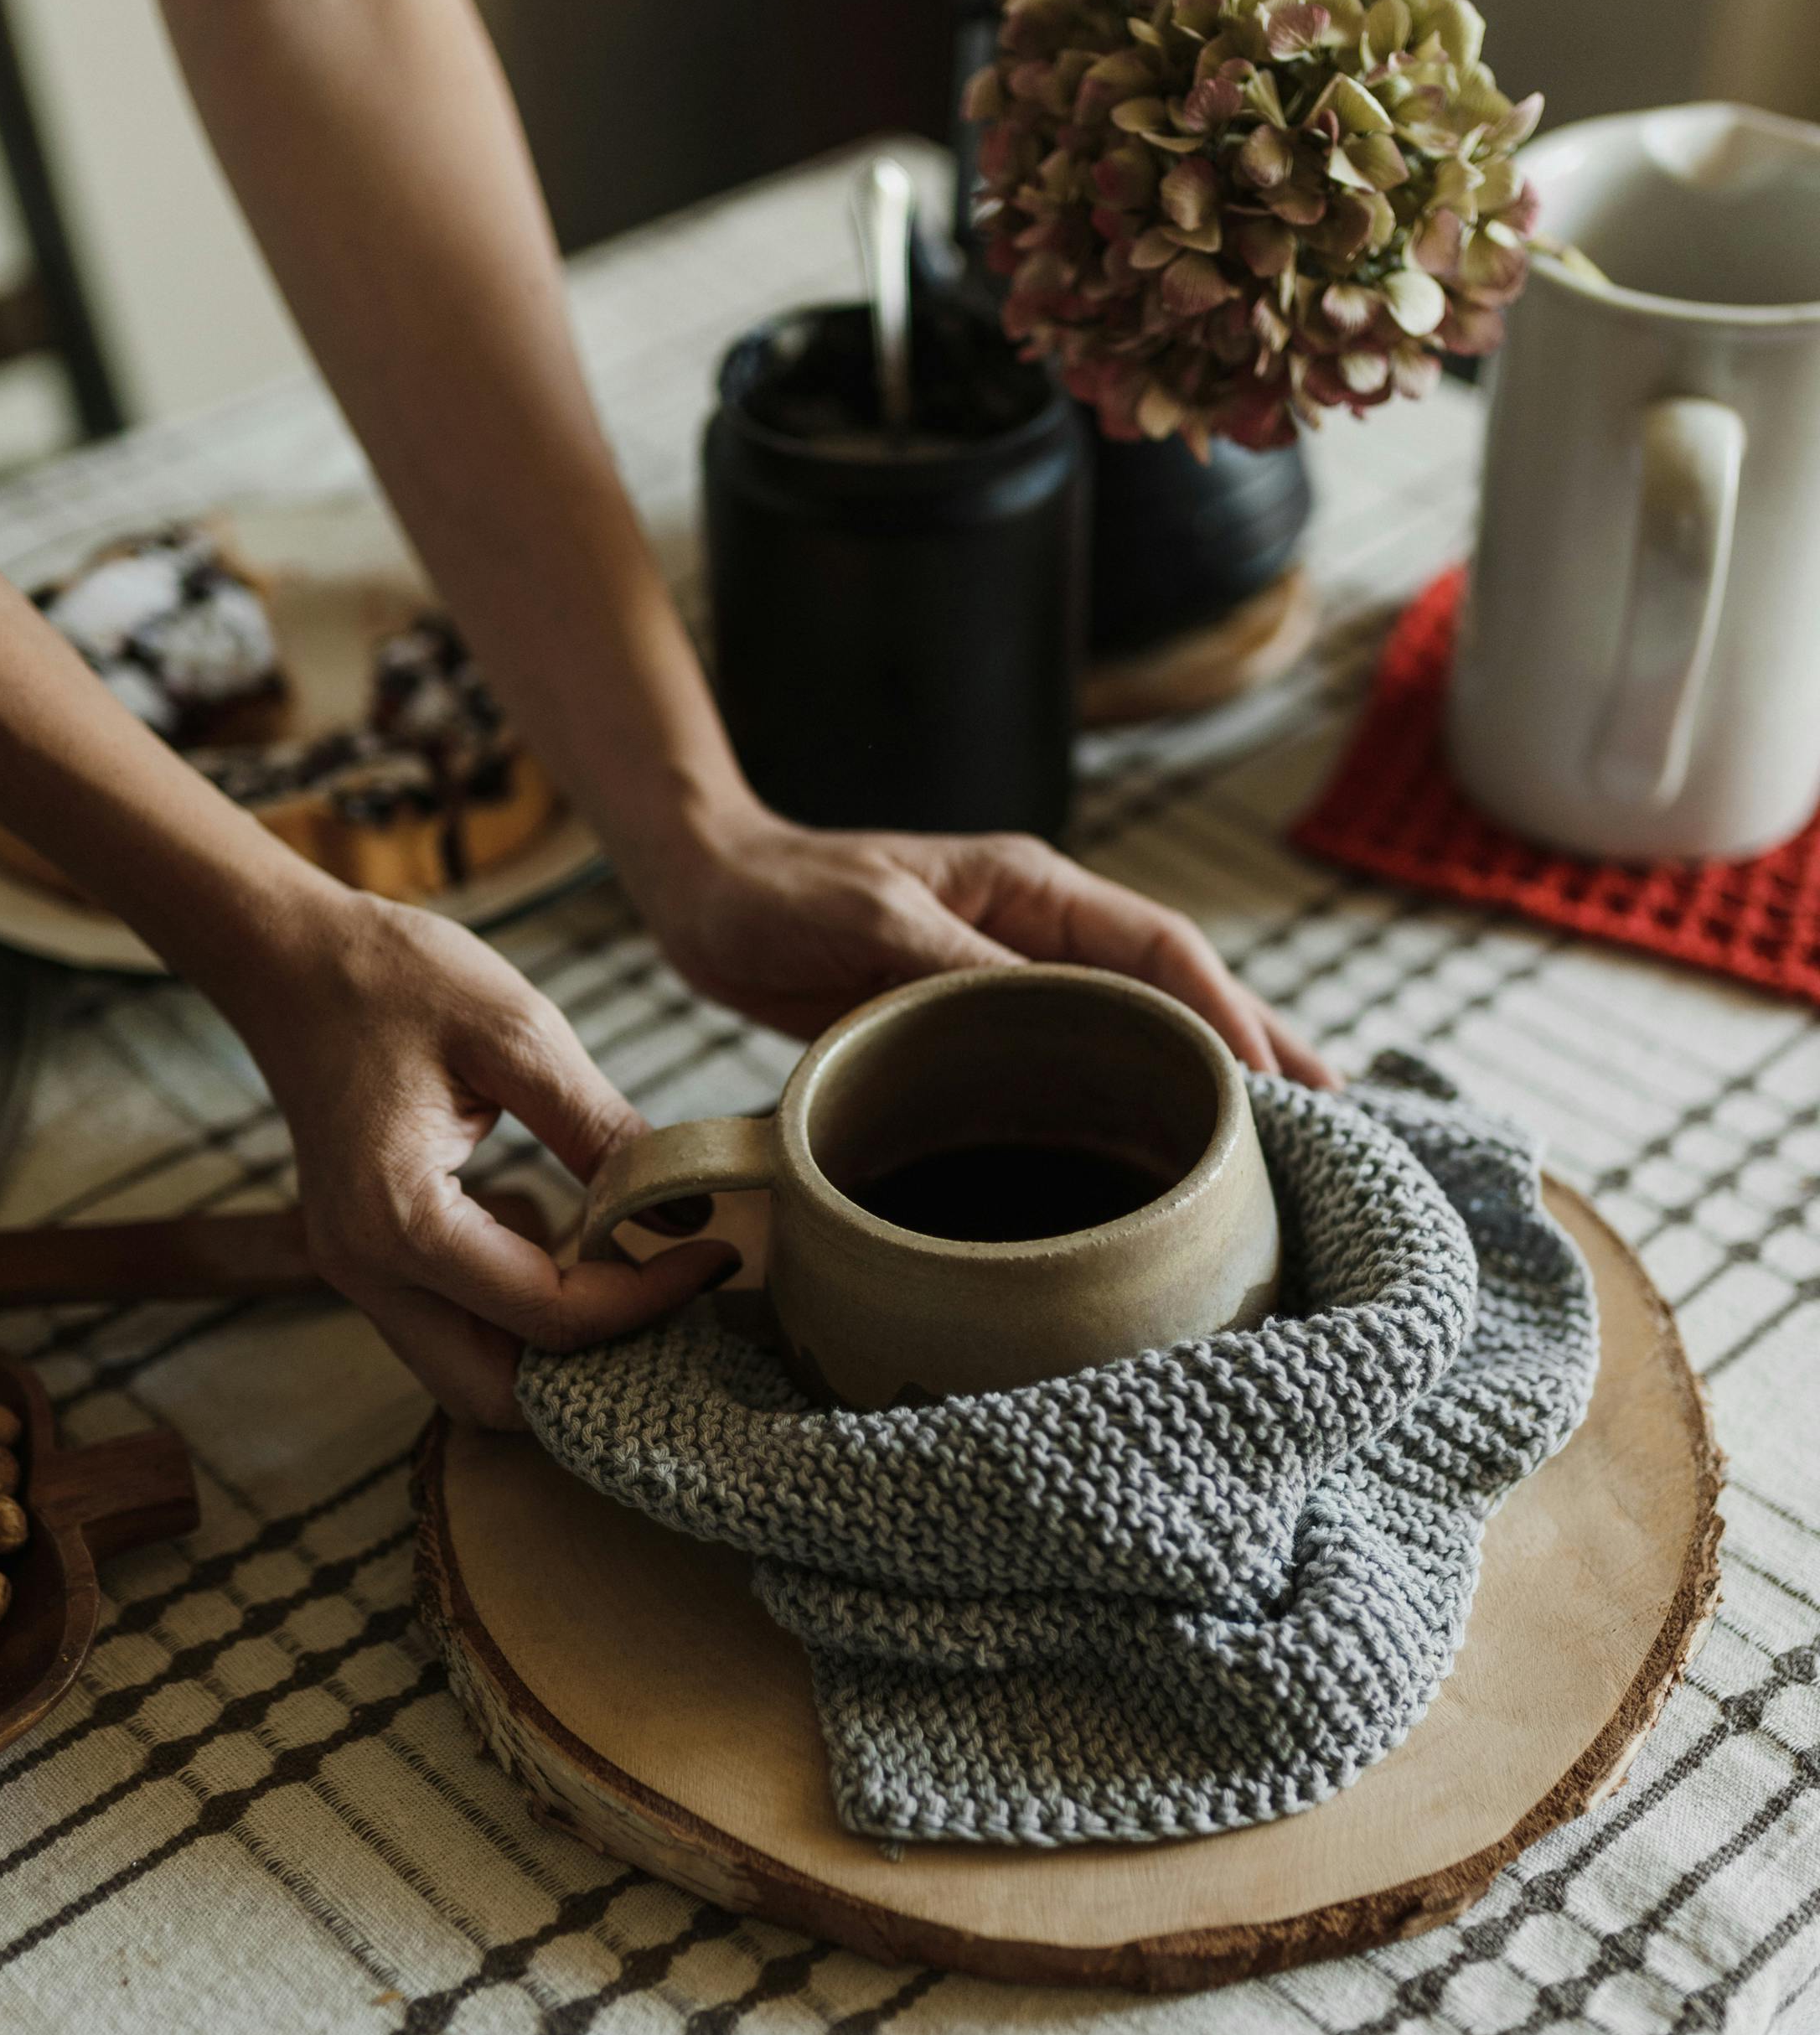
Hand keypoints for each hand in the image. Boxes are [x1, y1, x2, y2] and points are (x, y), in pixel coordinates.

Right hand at [226, 890, 736, 1421]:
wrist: (288, 957)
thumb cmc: (397, 979)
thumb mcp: (520, 1035)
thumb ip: (604, 1130)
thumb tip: (687, 1215)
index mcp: (400, 1218)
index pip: (550, 1318)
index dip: (648, 1300)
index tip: (718, 1254)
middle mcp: (365, 1270)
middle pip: (496, 1395)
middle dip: (596, 1370)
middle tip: (675, 1300)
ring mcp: (356, 1272)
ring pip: (469, 1379)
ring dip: (556, 1361)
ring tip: (640, 1291)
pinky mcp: (367, 1257)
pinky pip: (452, 1332)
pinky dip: (521, 1328)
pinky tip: (584, 1269)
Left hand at [647, 808, 1332, 1080]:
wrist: (702, 888)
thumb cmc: (778, 892)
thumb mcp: (873, 923)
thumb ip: (961, 965)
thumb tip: (1055, 1014)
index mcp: (1032, 889)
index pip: (1162, 949)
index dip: (1228, 1013)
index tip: (1276, 1080)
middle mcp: (1038, 929)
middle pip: (1174, 990)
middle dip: (1255, 1049)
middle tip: (1332, 1122)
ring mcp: (1010, 972)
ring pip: (1133, 1027)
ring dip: (1202, 1078)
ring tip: (1277, 1144)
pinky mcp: (973, 1016)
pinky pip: (1071, 1059)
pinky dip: (1125, 1096)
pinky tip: (1152, 1146)